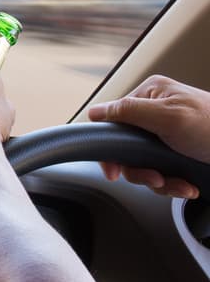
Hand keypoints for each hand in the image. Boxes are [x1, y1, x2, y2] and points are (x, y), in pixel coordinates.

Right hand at [88, 75, 209, 197]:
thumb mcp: (168, 116)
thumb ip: (128, 111)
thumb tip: (95, 111)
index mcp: (150, 95)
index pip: (112, 122)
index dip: (111, 150)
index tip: (115, 170)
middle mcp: (155, 114)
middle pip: (126, 149)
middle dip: (140, 170)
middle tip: (154, 177)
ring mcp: (167, 137)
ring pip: (143, 166)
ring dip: (159, 181)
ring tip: (176, 182)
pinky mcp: (178, 156)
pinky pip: (162, 175)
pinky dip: (173, 185)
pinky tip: (186, 185)